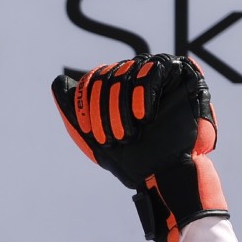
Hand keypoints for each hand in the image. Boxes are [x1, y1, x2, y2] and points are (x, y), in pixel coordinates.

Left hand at [51, 55, 224, 241]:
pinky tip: (144, 117)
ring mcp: (161, 72)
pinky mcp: (183, 72)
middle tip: (114, 139)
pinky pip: (155, 69)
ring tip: (129, 134)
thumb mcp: (93, 136)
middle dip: (105, 111)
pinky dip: (144, 94)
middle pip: (110, 76)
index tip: (92, 132)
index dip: (88, 105)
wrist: (164, 173)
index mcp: (119, 88)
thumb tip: (57, 82)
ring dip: (122, 108)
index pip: (95, 79)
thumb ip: (74, 109)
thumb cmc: (131, 158)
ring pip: (128, 72)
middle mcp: (139, 75)